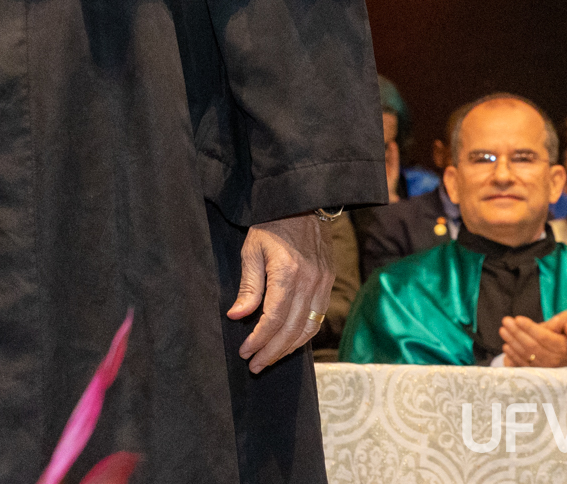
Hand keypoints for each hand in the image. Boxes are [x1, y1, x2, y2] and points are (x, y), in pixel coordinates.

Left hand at [227, 213, 332, 372]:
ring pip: (308, 328)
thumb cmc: (271, 224)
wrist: (302, 202)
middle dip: (272, 352)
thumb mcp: (252, 250)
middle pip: (291, 330)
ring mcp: (323, 283)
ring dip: (288, 348)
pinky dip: (303, 334)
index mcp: (288, 273)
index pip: (273, 319)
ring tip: (269, 358)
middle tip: (255, 365)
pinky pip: (318, 317)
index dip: (258, 340)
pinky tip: (288, 341)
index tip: (245, 352)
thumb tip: (237, 316)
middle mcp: (310, 281)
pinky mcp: (329, 282)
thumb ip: (248, 286)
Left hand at [499, 304, 566, 367]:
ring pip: (525, 355)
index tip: (518, 318)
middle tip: (506, 321)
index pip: (544, 337)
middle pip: (532, 346)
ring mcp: (545, 368)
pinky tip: (506, 346)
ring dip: (512, 342)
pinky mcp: (537, 374)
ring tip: (503, 330)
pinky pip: (523, 365)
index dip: (531, 328)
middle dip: (517, 333)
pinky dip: (513, 356)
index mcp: (563, 347)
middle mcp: (554, 360)